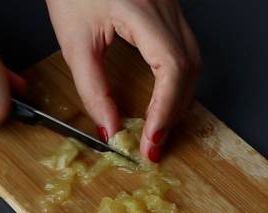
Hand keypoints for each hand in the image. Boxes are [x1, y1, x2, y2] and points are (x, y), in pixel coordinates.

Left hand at [46, 0, 200, 160]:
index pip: (171, 68)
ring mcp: (172, 8)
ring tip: (158, 127)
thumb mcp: (74, 41)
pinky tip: (163, 99)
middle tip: (153, 143)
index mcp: (142, 10)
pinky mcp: (169, 12)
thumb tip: (110, 127)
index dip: (165, 110)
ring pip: (193, 63)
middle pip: (188, 69)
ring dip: (178, 100)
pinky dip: (177, 83)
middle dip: (172, 112)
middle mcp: (165, 7)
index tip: (151, 140)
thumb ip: (92, 88)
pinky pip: (185, 53)